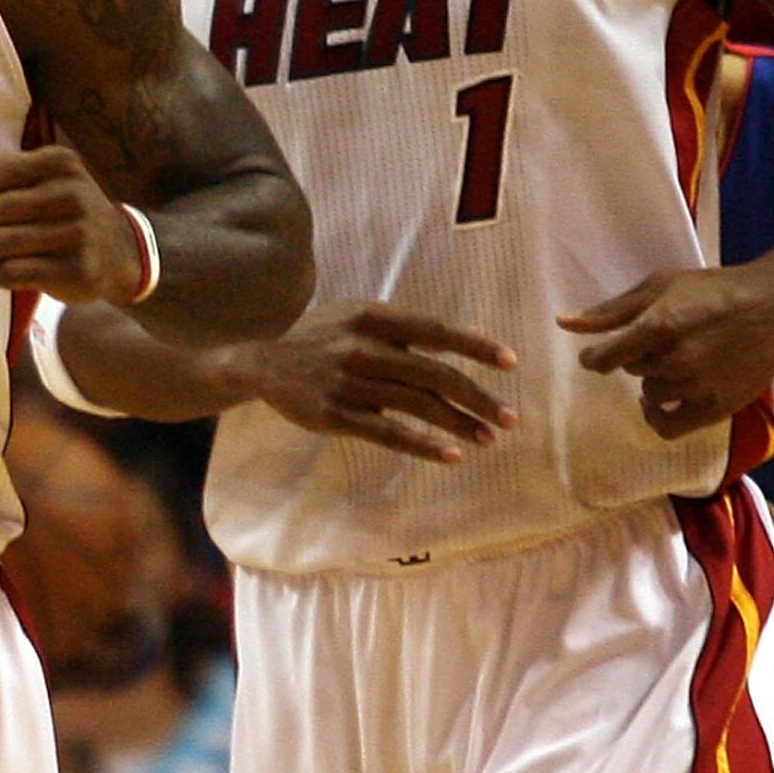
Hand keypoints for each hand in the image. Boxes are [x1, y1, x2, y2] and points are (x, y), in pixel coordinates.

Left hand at [0, 146, 145, 305]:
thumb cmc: (60, 209)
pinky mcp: (77, 270)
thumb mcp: (28, 178)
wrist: (120, 251)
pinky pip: (9, 274)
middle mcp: (70, 192)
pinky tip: (20, 272)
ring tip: (9, 254)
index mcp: (56, 161)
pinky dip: (4, 276)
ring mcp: (78, 233)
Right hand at [242, 303, 515, 460]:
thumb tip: (460, 346)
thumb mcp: (359, 317)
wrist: (263, 362)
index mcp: (375, 318)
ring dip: (458, 425)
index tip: (510, 364)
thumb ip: (403, 330)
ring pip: (416, 406)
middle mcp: (364, 348)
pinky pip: (387, 434)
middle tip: (509, 418)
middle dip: (478, 398)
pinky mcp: (335, 416)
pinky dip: (422, 445)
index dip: (476, 347)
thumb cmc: (323, 338)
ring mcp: (348, 383)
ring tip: (488, 439)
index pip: (437, 331)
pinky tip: (450, 455)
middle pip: (434, 375)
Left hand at [560, 264, 773, 438]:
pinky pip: (670, 428)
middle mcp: (678, 359)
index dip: (595, 359)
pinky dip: (659, 418)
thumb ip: (612, 311)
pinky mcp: (717, 407)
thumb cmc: (715, 289)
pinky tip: (662, 403)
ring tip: (677, 361)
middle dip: (640, 357)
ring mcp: (699, 386)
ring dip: (655, 380)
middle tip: (666, 339)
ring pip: (652, 395)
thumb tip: (564, 323)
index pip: (605, 359)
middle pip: (633, 371)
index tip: (597, 356)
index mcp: (661, 325)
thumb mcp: (661, 286)